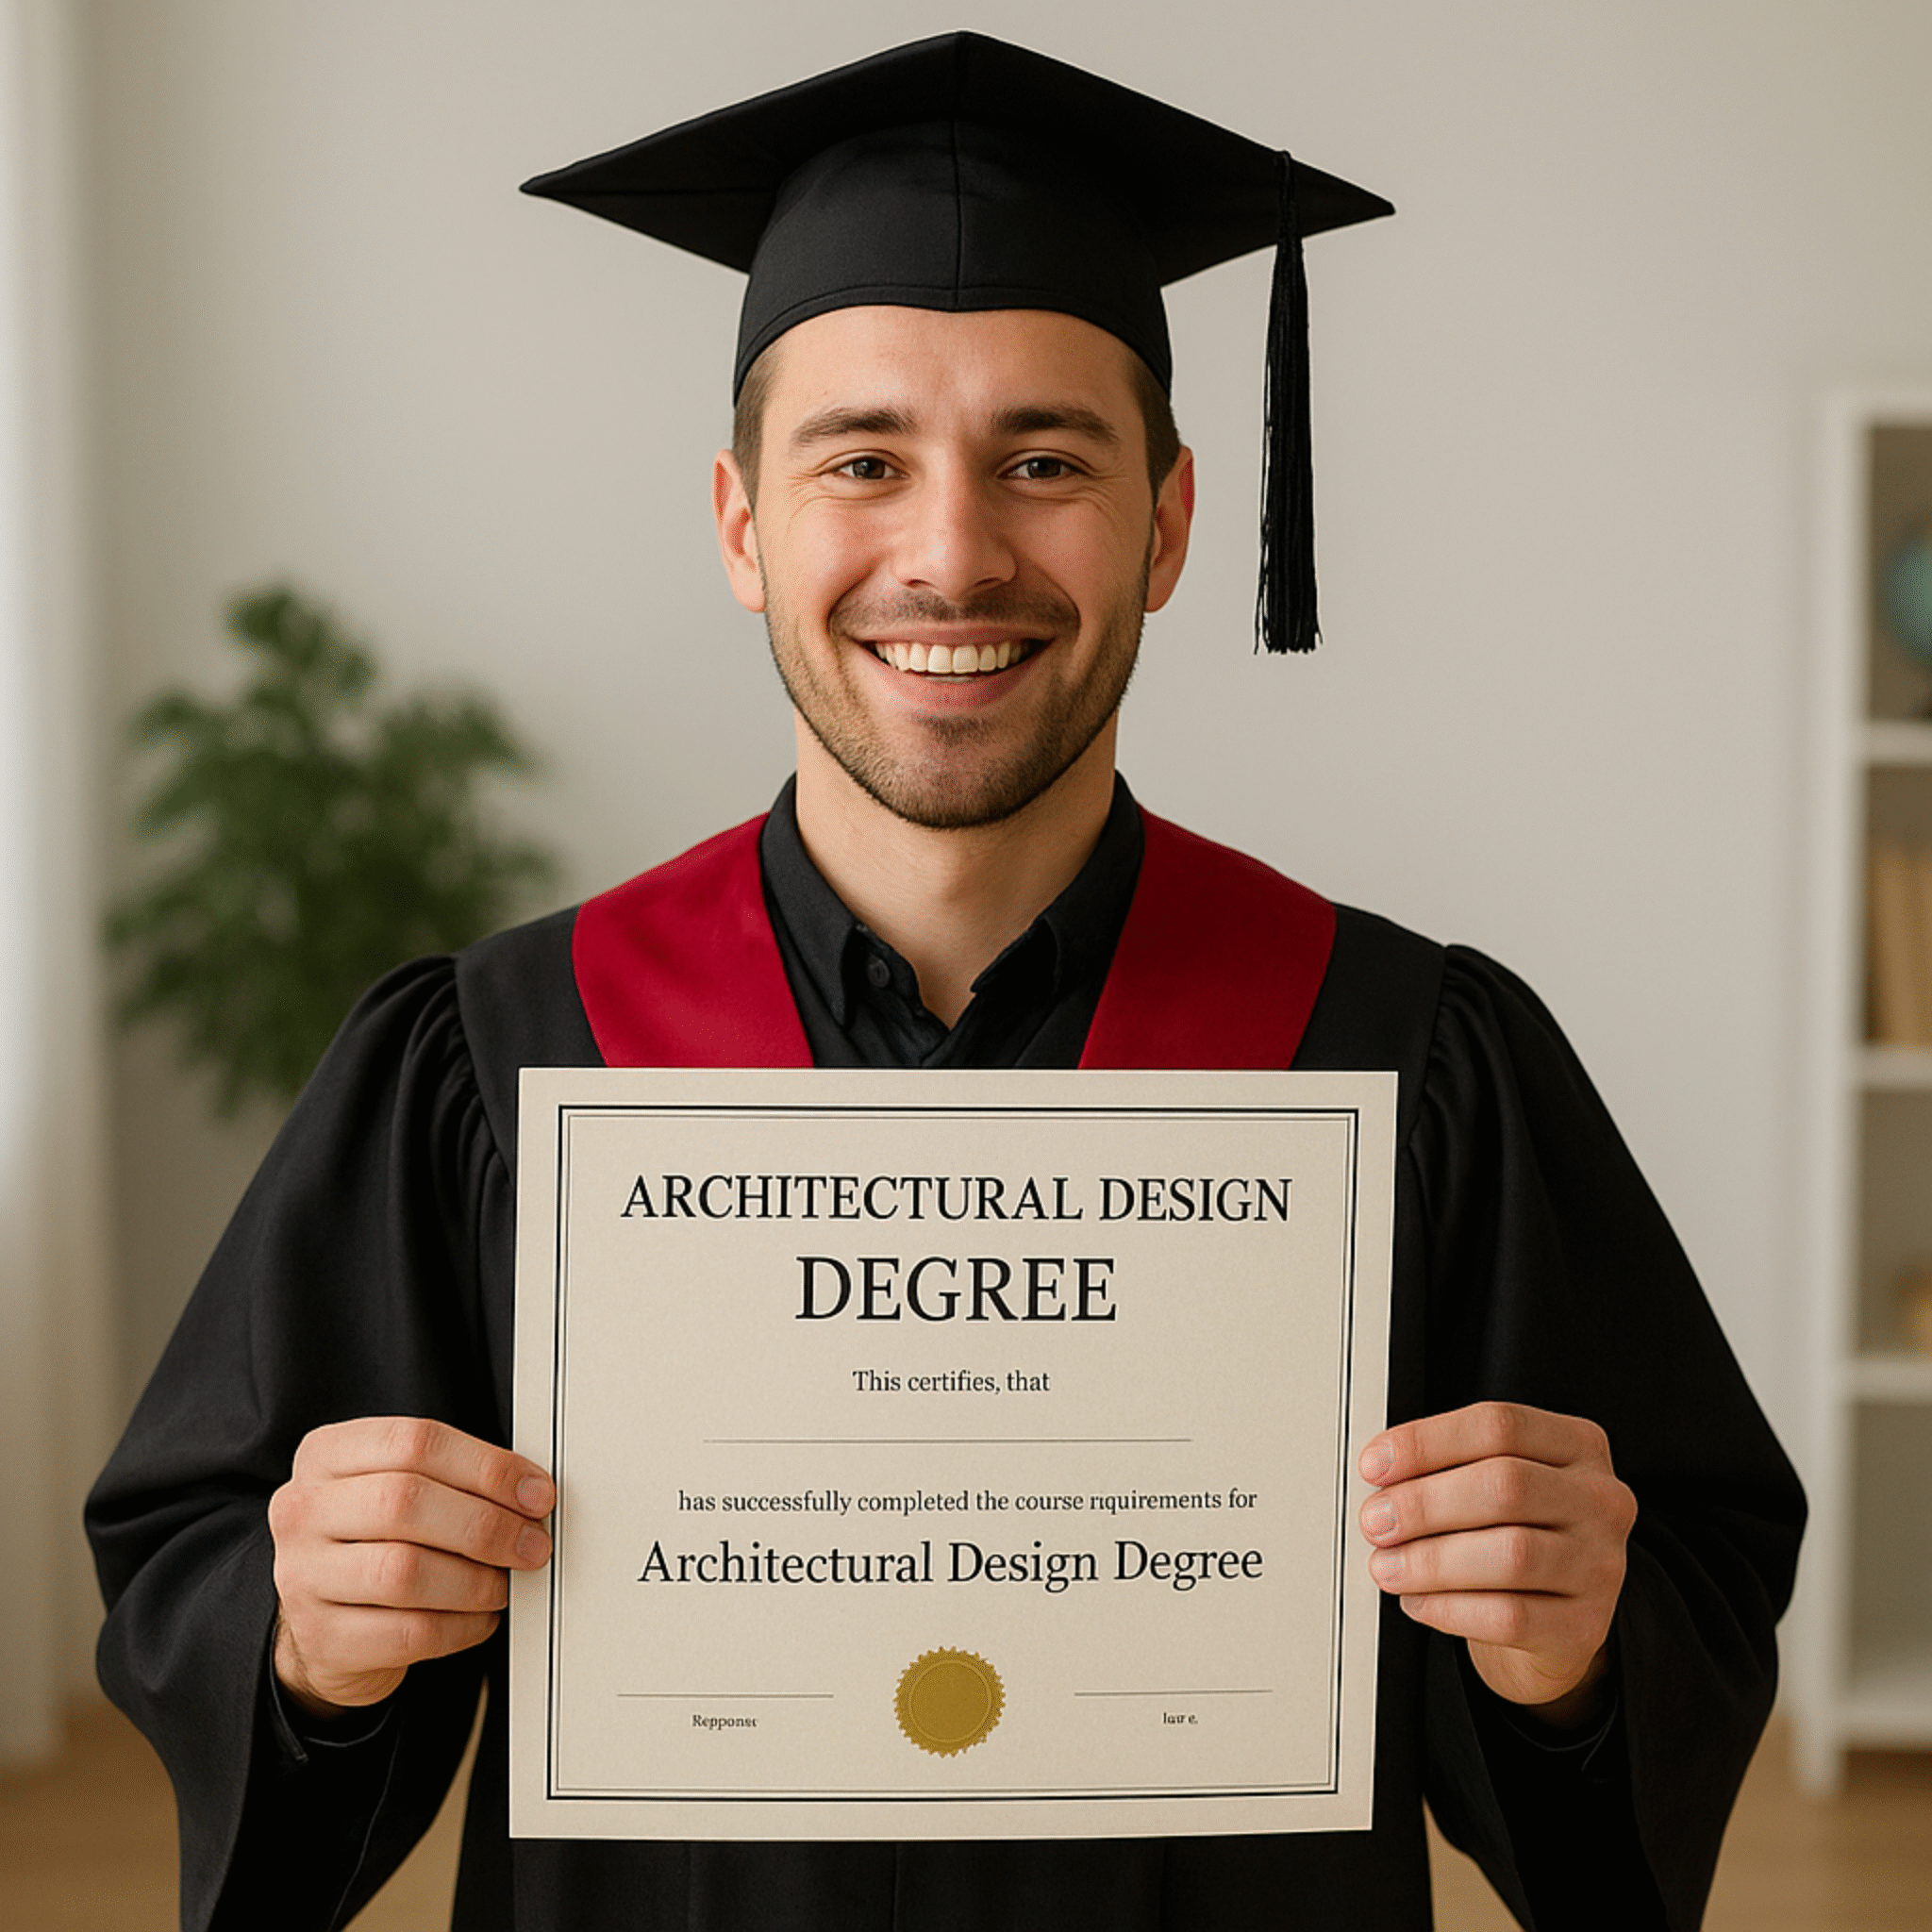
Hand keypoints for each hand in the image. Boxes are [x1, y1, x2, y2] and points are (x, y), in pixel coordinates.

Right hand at [269, 1416, 554, 1718]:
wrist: (324, 1618)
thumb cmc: (374, 1538)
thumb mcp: (396, 1486)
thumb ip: (452, 1476)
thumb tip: (530, 1492)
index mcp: (327, 1455)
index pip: (416, 1442)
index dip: (488, 1467)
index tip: (535, 1493)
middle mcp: (303, 1510)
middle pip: (406, 1503)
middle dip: (486, 1525)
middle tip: (531, 1544)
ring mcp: (302, 1576)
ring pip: (405, 1572)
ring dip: (475, 1580)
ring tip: (503, 1583)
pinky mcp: (320, 1638)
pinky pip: (407, 1632)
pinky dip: (461, 1626)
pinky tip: (480, 1617)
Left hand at [1358, 1401, 1634, 1726]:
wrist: (1553, 1614)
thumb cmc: (1512, 1531)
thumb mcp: (1494, 1481)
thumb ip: (1448, 1467)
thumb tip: (1381, 1475)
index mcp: (1577, 1446)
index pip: (1498, 1426)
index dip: (1426, 1442)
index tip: (1374, 1465)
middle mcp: (1600, 1500)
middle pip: (1505, 1486)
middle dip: (1424, 1504)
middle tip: (1375, 1521)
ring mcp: (1600, 1564)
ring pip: (1511, 1555)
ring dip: (1431, 1561)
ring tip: (1387, 1566)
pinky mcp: (1585, 1625)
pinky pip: (1510, 1616)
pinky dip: (1450, 1608)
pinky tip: (1419, 1600)